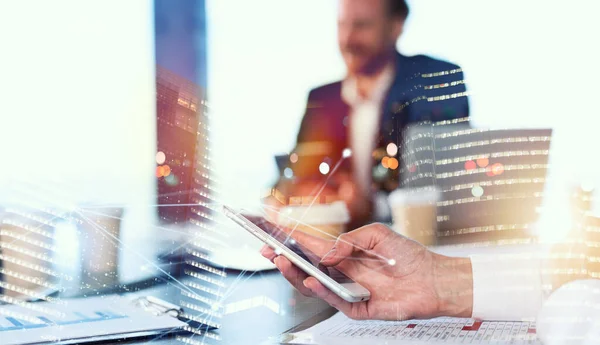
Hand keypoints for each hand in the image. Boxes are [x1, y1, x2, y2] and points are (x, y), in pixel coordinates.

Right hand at [261, 223, 472, 320]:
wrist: (433, 279)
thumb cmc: (407, 255)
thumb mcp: (377, 235)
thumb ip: (348, 241)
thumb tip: (325, 254)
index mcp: (345, 253)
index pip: (311, 247)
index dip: (290, 241)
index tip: (270, 234)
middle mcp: (343, 272)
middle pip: (306, 267)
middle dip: (285, 259)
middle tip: (268, 250)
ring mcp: (348, 290)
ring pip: (314, 286)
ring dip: (296, 274)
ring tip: (284, 262)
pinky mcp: (358, 308)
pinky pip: (335, 301)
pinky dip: (322, 290)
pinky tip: (313, 278)